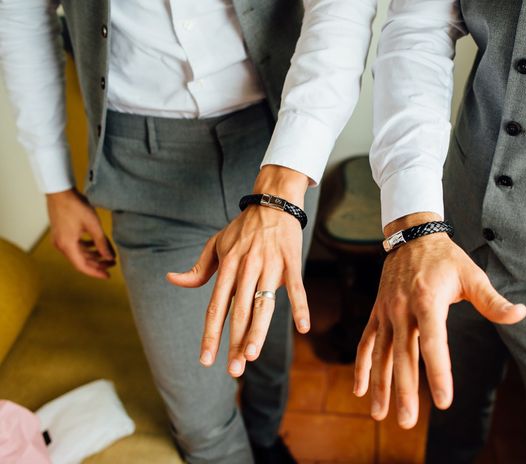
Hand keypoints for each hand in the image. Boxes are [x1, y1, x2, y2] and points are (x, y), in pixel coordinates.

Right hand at [46, 188, 115, 278]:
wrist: (60, 192)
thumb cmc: (76, 206)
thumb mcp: (93, 226)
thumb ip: (102, 243)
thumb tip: (110, 257)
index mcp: (68, 245)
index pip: (82, 266)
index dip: (96, 272)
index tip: (108, 276)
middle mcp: (61, 245)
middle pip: (81, 261)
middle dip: (97, 264)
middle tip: (112, 264)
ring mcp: (60, 239)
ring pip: (78, 253)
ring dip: (93, 255)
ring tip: (108, 255)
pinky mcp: (62, 233)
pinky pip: (75, 246)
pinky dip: (87, 247)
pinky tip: (97, 245)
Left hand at [166, 165, 309, 376]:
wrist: (272, 203)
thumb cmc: (242, 229)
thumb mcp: (215, 244)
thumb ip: (198, 269)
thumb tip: (173, 280)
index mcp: (227, 268)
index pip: (216, 307)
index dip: (211, 334)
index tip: (206, 360)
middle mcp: (246, 269)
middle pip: (239, 312)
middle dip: (234, 342)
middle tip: (233, 370)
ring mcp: (269, 266)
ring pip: (264, 304)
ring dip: (258, 331)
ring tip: (252, 355)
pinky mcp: (290, 262)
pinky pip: (296, 287)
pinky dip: (300, 306)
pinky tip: (304, 327)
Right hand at [353, 212, 525, 428]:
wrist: (411, 236)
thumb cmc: (446, 259)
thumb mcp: (472, 275)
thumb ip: (493, 300)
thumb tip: (521, 314)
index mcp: (428, 301)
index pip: (433, 344)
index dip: (438, 373)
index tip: (444, 402)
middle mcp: (403, 309)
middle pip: (403, 356)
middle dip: (404, 390)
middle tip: (407, 421)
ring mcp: (386, 312)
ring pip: (380, 354)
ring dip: (380, 386)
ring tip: (381, 415)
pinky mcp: (377, 313)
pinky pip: (367, 342)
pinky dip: (361, 366)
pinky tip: (360, 391)